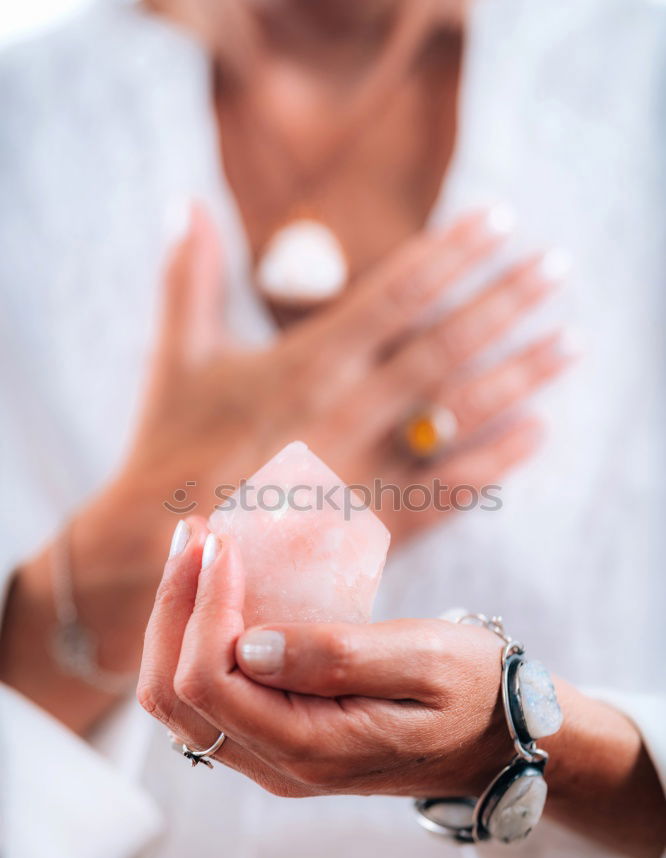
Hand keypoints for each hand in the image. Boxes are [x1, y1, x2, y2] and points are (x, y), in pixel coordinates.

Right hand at [117, 202, 573, 548]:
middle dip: (506, 300)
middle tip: (559, 264)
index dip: (452, 251)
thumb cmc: (168, 451)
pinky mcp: (374, 524)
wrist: (165, 553)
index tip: (500, 219)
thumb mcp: (178, 358)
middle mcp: (345, 411)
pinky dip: (498, 460)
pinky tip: (538, 433)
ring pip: (459, 413)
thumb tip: (184, 203)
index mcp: (303, 364)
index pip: (396, 292)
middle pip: (444, 344)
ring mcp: (365, 470)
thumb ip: (190, 278)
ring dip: (521, 374)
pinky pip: (451, 490)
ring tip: (571, 341)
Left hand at [139, 522, 665, 857]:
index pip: (211, 682)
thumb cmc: (470, 688)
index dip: (202, 607)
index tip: (223, 543)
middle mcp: (277, 763)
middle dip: (173, 606)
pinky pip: (207, 695)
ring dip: (175, 621)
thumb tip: (248, 645)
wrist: (494, 737)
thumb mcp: (423, 661)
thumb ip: (338, 658)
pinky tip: (214, 587)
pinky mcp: (274, 736)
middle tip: (194, 533)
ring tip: (195, 550)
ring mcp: (270, 755)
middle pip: (174, 695)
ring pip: (179, 699)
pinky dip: (196, 638)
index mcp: (310, 748)